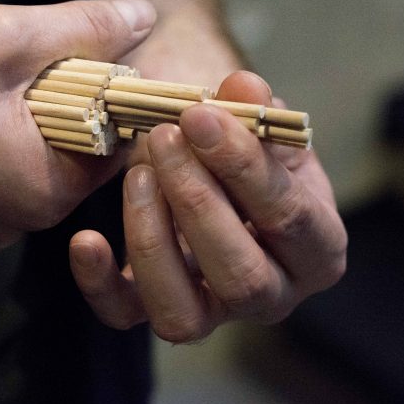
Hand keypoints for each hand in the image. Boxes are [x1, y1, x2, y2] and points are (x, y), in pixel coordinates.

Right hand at [0, 0, 155, 247]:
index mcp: (44, 192)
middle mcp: (19, 219)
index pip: (120, 137)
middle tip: (18, 42)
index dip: (113, 81)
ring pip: (33, 141)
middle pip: (77, 139)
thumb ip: (82, 28)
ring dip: (22, 94)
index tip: (84, 40)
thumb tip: (146, 15)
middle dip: (61, 82)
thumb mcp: (2, 39)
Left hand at [69, 71, 346, 340]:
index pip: (291, 218)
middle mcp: (274, 294)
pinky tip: (85, 239)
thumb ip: (253, 109)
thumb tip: (245, 87)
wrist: (216, 169)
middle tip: (163, 138)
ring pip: (183, 315)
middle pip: (242, 276)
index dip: (244, 166)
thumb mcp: (258, 125)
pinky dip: (99, 283)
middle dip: (196, 202)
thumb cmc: (247, 151)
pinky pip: (126, 316)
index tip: (200, 116)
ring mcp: (216, 313)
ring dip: (153, 239)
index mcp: (318, 245)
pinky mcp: (160, 310)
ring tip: (137, 173)